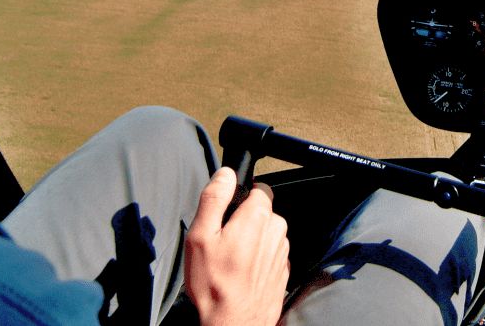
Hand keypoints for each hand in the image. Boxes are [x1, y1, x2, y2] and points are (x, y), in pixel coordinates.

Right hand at [185, 167, 289, 325]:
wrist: (233, 324)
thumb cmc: (214, 285)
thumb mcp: (201, 237)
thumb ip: (214, 199)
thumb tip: (225, 174)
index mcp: (259, 216)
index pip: (258, 188)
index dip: (239, 199)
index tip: (225, 216)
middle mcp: (277, 229)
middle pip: (262, 211)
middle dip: (244, 221)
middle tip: (223, 243)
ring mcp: (283, 250)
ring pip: (267, 232)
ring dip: (252, 241)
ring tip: (231, 262)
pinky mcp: (283, 268)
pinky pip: (270, 252)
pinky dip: (258, 258)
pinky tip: (242, 273)